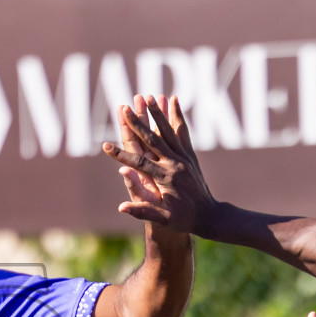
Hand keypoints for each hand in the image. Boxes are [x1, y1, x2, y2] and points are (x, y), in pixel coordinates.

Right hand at [101, 94, 215, 235]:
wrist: (210, 217)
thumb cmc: (183, 221)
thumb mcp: (163, 220)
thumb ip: (143, 212)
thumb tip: (121, 207)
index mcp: (166, 179)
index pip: (139, 164)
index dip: (121, 155)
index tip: (105, 146)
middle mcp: (175, 164)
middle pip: (153, 139)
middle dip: (137, 123)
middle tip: (125, 107)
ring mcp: (184, 158)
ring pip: (168, 131)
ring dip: (157, 113)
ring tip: (148, 95)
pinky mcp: (190, 155)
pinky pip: (182, 132)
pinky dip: (177, 116)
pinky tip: (173, 100)